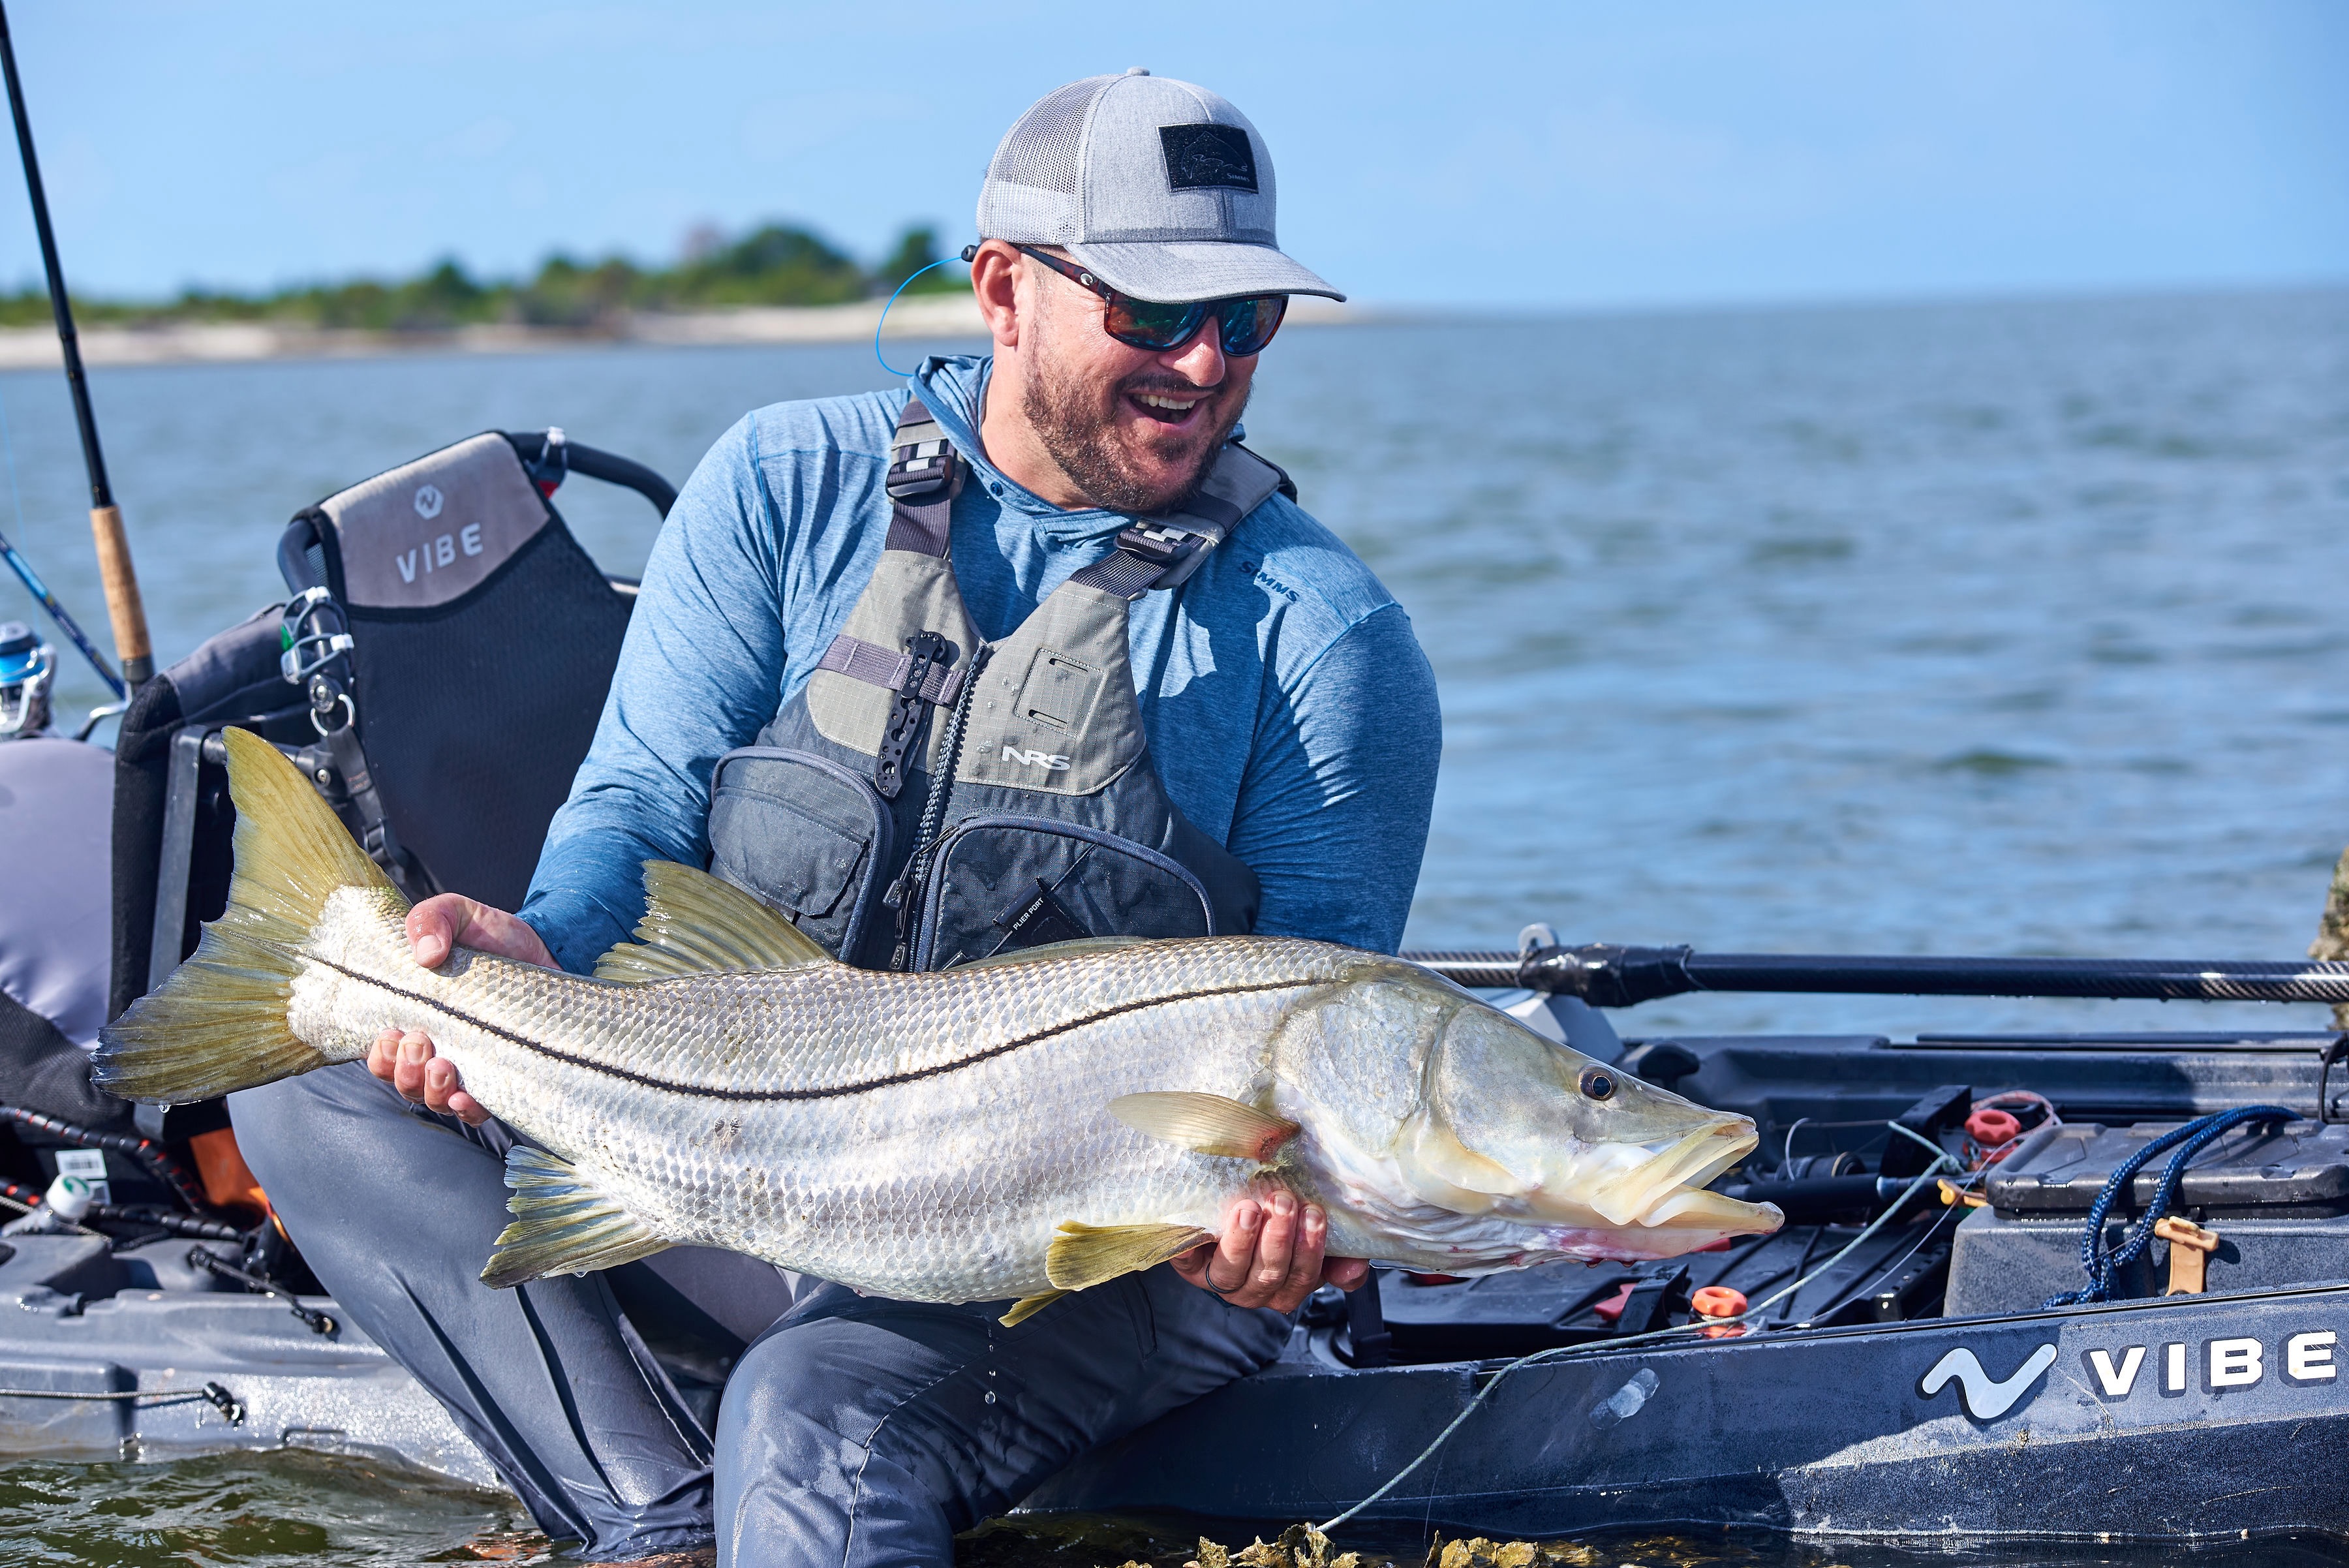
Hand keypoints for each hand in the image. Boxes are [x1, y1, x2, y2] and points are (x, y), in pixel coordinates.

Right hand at [365, 894, 553, 1126]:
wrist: (545, 945)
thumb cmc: (491, 936)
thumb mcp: (458, 914)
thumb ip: (431, 919)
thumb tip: (426, 955)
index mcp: (415, 1018)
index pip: (382, 1055)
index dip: (380, 1056)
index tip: (391, 1034)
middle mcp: (437, 1049)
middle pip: (404, 1083)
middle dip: (404, 1071)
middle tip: (419, 1041)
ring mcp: (470, 1066)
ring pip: (435, 1100)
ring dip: (432, 1091)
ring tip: (443, 1066)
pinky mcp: (505, 1075)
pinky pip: (478, 1110)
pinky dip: (467, 1109)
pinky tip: (467, 1096)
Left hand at [1172, 1190, 1368, 1312]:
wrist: (1221, 1209)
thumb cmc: (1274, 1223)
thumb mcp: (1309, 1236)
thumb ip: (1337, 1255)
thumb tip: (1355, 1269)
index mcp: (1285, 1287)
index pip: (1302, 1278)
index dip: (1310, 1250)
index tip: (1314, 1213)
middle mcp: (1252, 1290)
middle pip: (1269, 1275)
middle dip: (1279, 1239)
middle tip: (1283, 1202)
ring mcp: (1218, 1279)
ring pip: (1232, 1272)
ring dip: (1243, 1241)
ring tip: (1249, 1209)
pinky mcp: (1188, 1265)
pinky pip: (1186, 1261)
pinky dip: (1190, 1246)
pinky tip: (1198, 1228)